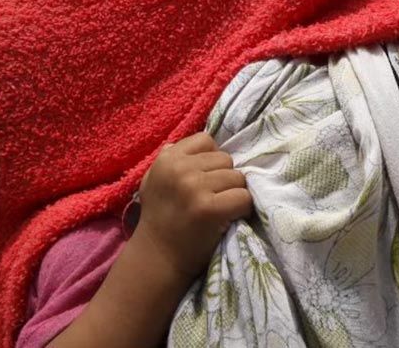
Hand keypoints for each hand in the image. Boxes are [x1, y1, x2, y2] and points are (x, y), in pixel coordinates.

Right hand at [134, 132, 252, 278]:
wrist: (157, 257)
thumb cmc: (159, 218)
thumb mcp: (154, 180)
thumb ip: (171, 159)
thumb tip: (193, 142)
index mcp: (167, 158)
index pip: (206, 141)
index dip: (211, 160)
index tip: (205, 180)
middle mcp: (179, 169)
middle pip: (226, 159)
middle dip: (224, 178)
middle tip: (213, 198)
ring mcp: (194, 188)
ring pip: (238, 177)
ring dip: (234, 194)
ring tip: (219, 209)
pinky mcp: (209, 209)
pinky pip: (243, 197)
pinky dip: (242, 209)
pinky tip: (229, 218)